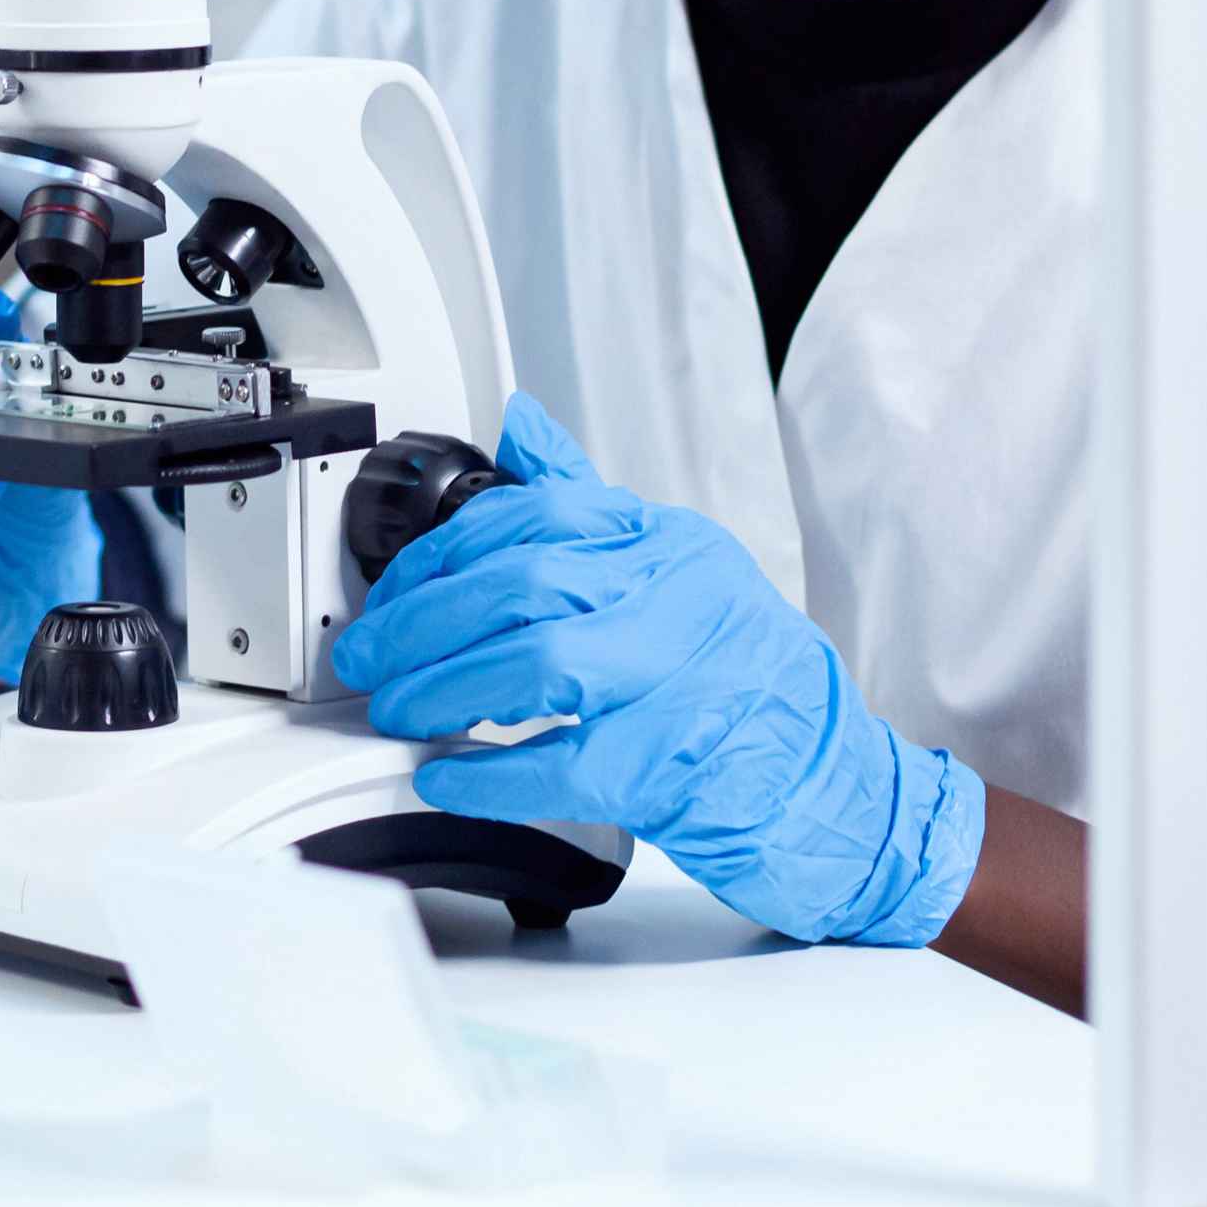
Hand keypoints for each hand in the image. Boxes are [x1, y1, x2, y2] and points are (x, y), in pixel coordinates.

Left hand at [335, 392, 983, 945]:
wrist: (836, 783)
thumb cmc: (750, 681)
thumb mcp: (679, 568)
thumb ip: (592, 502)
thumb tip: (521, 423)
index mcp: (670, 543)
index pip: (540, 514)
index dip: (446, 549)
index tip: (396, 585)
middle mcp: (679, 596)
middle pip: (523, 583)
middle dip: (423, 618)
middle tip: (369, 654)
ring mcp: (680, 679)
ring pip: (535, 660)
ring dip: (443, 686)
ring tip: (397, 708)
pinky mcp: (671, 765)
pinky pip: (558, 762)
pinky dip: (486, 772)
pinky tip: (442, 775)